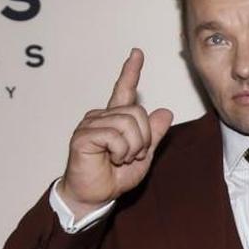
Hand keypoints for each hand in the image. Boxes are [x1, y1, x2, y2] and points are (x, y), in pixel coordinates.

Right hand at [56, 48, 173, 219]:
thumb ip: (154, 135)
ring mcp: (90, 124)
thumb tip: (166, 112)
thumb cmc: (115, 176)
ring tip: (120, 158)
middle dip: (143, 138)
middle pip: (137, 112)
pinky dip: (121, 151)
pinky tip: (112, 159)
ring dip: (133, 147)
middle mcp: (102, 116)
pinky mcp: (83, 135)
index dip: (131, 71)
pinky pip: (115, 136)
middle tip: (132, 155)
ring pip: (128, 124)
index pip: (125, 90)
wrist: (95, 195)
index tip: (137, 53)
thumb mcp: (144, 155)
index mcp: (116, 119)